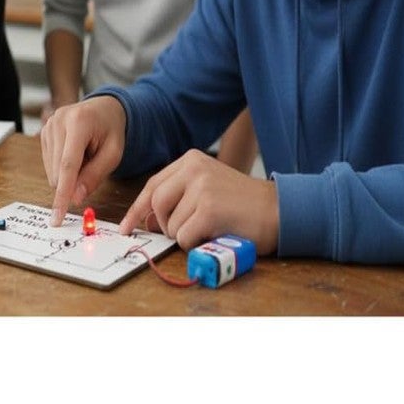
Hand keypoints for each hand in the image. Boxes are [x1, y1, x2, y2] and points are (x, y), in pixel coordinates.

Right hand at [41, 96, 125, 226]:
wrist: (104, 108)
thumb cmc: (111, 130)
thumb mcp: (113, 154)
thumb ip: (95, 176)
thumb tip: (75, 198)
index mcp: (79, 122)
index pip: (67, 165)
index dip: (62, 193)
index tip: (57, 217)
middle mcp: (58, 121)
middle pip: (58, 170)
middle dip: (72, 183)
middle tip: (91, 170)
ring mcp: (48, 125)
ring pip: (52, 170)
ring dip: (69, 174)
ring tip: (85, 156)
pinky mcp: (43, 132)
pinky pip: (49, 164)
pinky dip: (63, 168)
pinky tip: (76, 154)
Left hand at [118, 149, 278, 255]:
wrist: (277, 210)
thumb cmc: (241, 205)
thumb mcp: (206, 188)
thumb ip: (178, 197)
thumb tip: (147, 221)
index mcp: (191, 160)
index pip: (152, 185)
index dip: (137, 209)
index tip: (126, 227)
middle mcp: (193, 167)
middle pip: (156, 203)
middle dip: (163, 224)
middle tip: (182, 232)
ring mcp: (201, 187)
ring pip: (170, 224)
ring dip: (184, 235)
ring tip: (208, 229)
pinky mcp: (208, 208)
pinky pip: (183, 237)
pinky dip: (194, 244)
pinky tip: (213, 234)